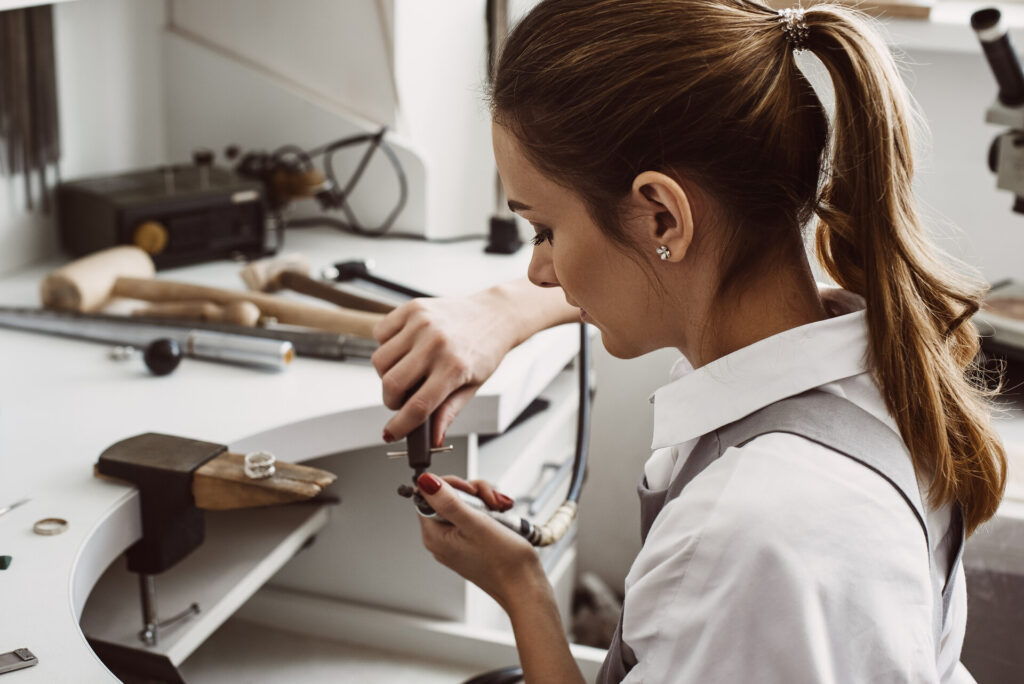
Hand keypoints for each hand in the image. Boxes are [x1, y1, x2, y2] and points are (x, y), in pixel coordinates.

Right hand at [372, 290, 519, 444]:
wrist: (494, 314)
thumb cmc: (484, 351)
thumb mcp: (472, 386)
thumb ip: (448, 412)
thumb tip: (432, 439)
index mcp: (455, 367)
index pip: (417, 407)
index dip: (399, 426)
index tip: (390, 434)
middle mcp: (436, 344)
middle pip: (391, 384)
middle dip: (391, 401)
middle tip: (402, 399)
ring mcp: (422, 323)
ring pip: (380, 361)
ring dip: (386, 373)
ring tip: (406, 370)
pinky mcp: (412, 308)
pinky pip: (379, 333)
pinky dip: (385, 345)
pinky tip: (404, 348)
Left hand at [416, 473, 547, 609]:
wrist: (525, 586)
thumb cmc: (504, 562)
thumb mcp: (475, 523)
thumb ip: (448, 501)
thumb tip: (424, 481)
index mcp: (435, 536)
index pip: (429, 497)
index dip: (451, 486)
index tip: (471, 491)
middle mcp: (442, 540)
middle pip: (448, 498)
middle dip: (473, 493)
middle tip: (490, 501)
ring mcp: (458, 542)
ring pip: (465, 504)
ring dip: (484, 500)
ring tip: (500, 509)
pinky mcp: (472, 542)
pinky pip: (475, 516)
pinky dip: (489, 511)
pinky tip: (501, 516)